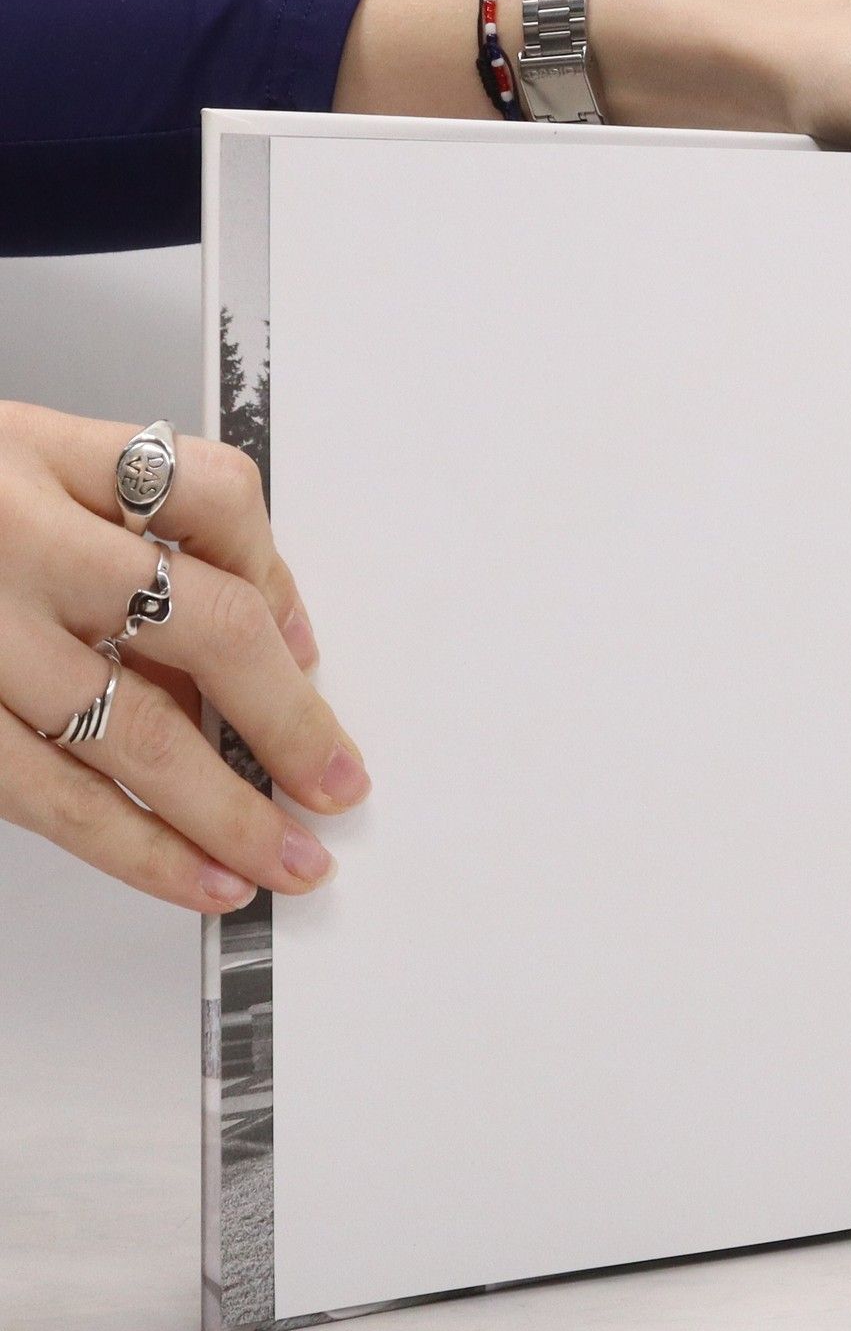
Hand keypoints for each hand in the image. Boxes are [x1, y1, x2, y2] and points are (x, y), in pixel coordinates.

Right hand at [0, 399, 369, 911]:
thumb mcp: (8, 463)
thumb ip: (130, 523)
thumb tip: (274, 632)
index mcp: (35, 453)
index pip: (211, 496)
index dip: (281, 578)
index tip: (307, 653)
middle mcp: (9, 537)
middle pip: (207, 625)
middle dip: (290, 722)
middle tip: (338, 786)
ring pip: (136, 732)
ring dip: (230, 812)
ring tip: (287, 861)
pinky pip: (47, 795)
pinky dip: (135, 848)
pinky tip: (192, 877)